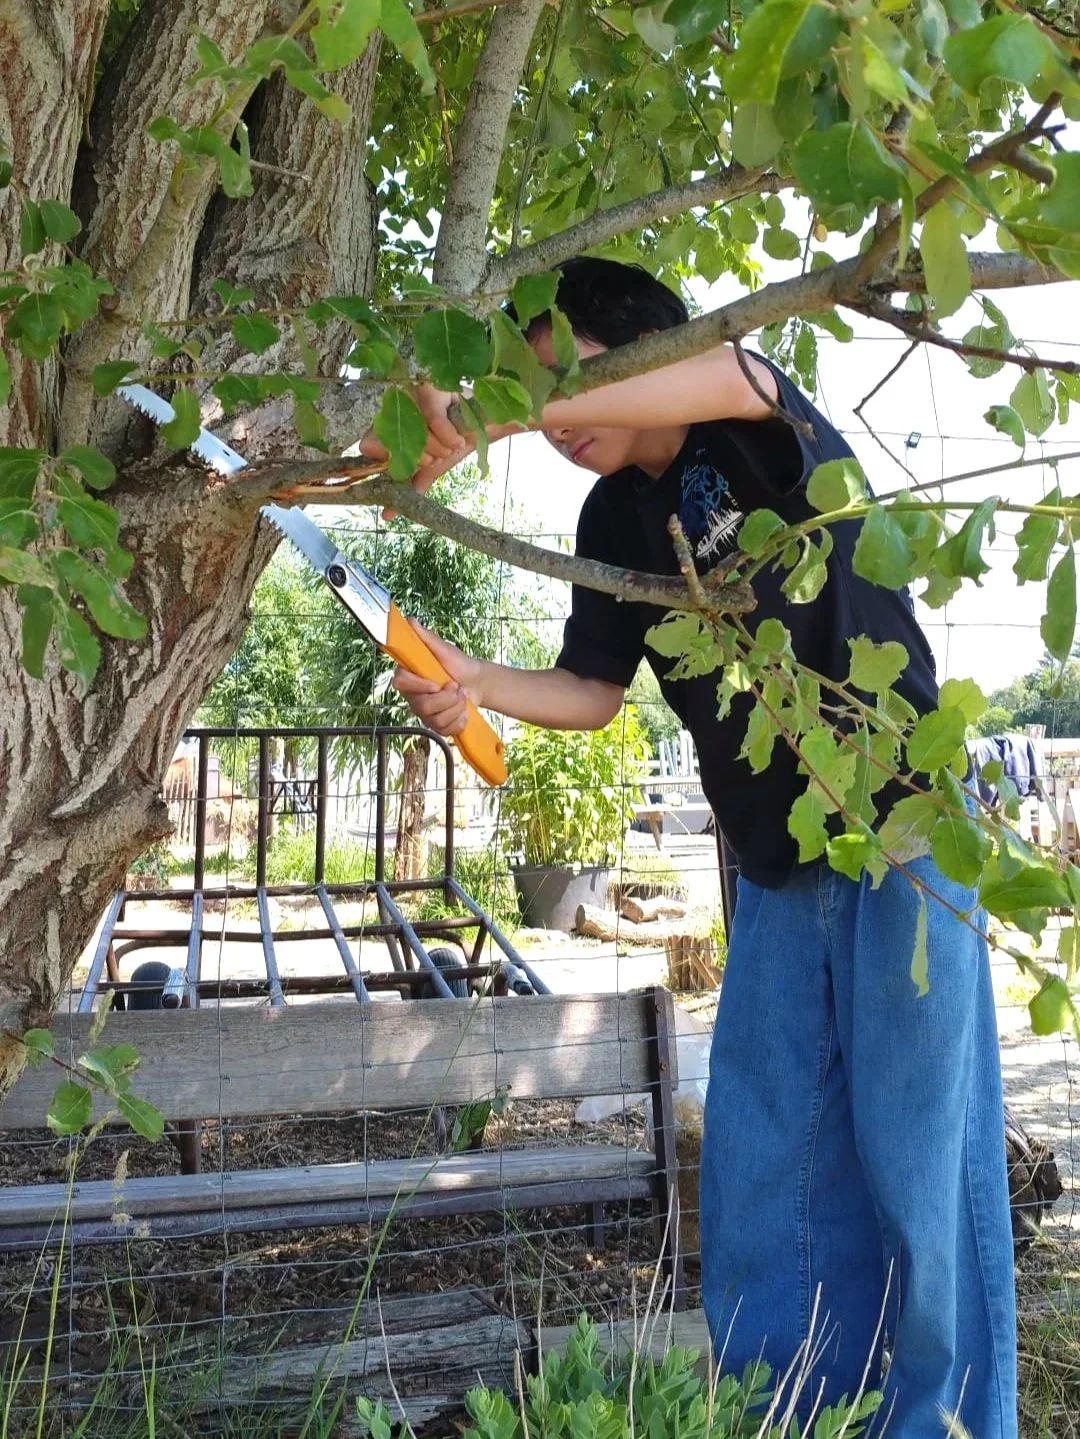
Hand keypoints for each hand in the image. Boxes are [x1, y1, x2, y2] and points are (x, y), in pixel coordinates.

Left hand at [358, 384, 475, 517]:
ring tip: (452, 446)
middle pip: (395, 443)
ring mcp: (412, 395)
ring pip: (415, 434)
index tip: (405, 473)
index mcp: (391, 428)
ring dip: (437, 449)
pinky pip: (434, 420)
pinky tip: (458, 442)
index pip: (369, 444)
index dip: (387, 462)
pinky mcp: (432, 389)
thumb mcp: (431, 468)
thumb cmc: (453, 442)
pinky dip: (447, 437)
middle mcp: (396, 408)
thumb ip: (411, 486)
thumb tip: (387, 514)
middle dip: (420, 459)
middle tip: (435, 458)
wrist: (484, 423)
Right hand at [392, 623, 482, 737]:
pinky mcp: (437, 725)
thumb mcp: (444, 649)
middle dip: (447, 698)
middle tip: (458, 686)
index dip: (419, 686)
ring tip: (463, 695)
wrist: (477, 682)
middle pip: (422, 706)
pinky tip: (464, 712)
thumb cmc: (458, 664)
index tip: (436, 683)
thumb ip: (426, 637)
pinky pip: (444, 731)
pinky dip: (459, 721)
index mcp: (410, 676)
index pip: (401, 683)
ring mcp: (424, 713)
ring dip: (456, 707)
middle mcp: (413, 696)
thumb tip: (411, 622)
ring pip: (435, 720)